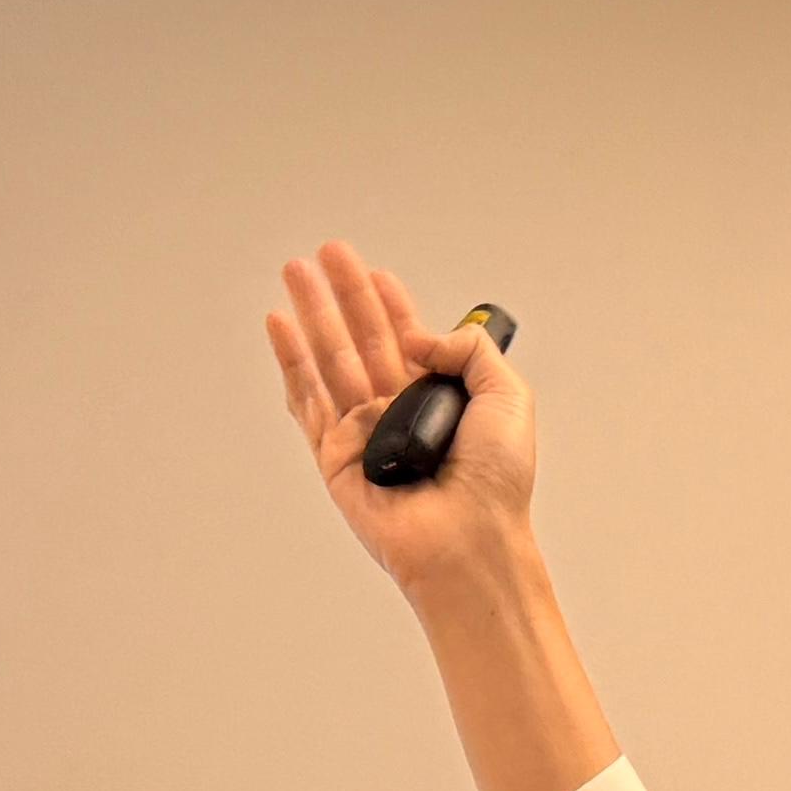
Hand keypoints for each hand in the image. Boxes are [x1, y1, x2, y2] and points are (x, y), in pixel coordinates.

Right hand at [265, 240, 540, 604]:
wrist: (470, 538)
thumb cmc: (497, 484)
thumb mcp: (508, 395)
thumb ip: (468, 350)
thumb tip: (418, 336)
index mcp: (441, 400)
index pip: (408, 338)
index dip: (391, 303)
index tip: (375, 273)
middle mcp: (400, 412)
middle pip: (363, 338)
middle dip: (343, 293)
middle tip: (324, 252)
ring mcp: (365, 433)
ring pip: (332, 359)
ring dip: (312, 313)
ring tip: (296, 271)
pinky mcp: (336, 457)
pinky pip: (308, 401)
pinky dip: (291, 362)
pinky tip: (281, 327)